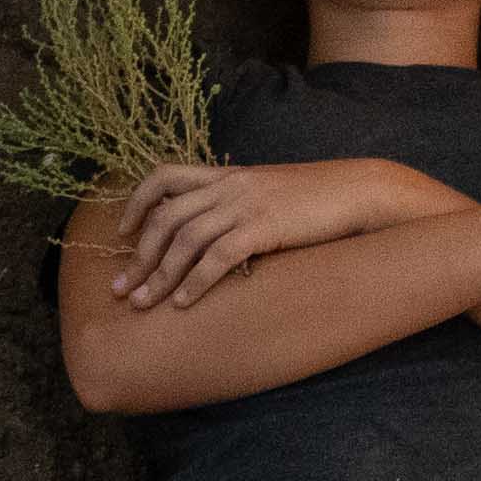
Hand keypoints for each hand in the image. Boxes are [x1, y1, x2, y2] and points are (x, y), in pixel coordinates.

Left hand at [103, 155, 447, 309]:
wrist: (359, 191)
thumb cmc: (317, 200)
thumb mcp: (268, 194)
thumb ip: (237, 207)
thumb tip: (213, 237)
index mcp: (227, 175)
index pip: (164, 177)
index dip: (137, 204)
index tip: (122, 234)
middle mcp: (229, 187)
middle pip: (166, 217)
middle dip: (138, 255)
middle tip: (120, 288)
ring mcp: (246, 205)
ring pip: (185, 240)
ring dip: (159, 276)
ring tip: (141, 304)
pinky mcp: (264, 228)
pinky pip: (218, 257)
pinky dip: (195, 282)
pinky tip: (182, 304)